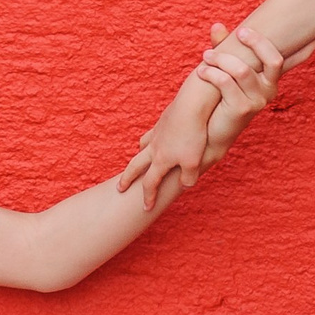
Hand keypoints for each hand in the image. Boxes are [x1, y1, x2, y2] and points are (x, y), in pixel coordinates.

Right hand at [118, 83, 214, 210]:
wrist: (190, 106)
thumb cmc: (192, 136)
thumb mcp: (194, 162)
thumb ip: (188, 178)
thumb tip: (185, 186)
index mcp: (160, 161)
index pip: (150, 184)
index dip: (147, 198)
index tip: (145, 208)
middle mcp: (154, 148)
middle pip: (135, 166)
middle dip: (127, 179)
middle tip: (120, 188)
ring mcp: (157, 134)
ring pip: (142, 148)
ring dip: (138, 157)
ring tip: (138, 162)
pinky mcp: (163, 122)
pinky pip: (151, 134)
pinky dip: (149, 140)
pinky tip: (154, 140)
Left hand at [199, 24, 288, 165]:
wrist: (209, 133)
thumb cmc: (218, 98)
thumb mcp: (224, 70)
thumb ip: (224, 48)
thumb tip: (218, 26)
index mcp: (269, 80)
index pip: (277, 57)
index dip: (266, 42)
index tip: (244, 31)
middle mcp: (269, 90)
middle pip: (273, 59)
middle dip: (254, 42)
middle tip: (237, 33)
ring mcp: (258, 101)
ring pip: (242, 69)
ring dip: (221, 59)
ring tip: (206, 56)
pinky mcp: (243, 109)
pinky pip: (227, 82)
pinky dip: (212, 73)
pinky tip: (202, 72)